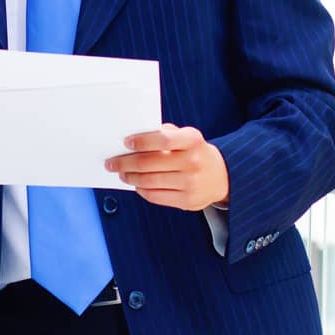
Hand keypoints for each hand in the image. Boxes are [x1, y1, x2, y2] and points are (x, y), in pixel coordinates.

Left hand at [105, 123, 229, 210]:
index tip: (125, 143)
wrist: (223, 176)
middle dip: (125, 163)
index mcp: (192, 140)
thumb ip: (163, 134)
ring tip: (121, 173)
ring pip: (149, 181)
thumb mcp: (185, 136)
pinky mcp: (188, 201)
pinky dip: (141, 190)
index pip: (162, 139)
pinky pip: (156, 196)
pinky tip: (136, 185)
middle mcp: (193, 162)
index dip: (141, 141)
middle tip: (112, 162)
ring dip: (130, 177)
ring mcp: (191, 183)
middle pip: (149, 163)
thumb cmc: (195, 152)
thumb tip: (131, 140)